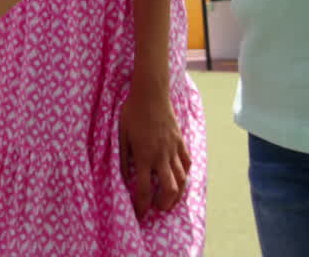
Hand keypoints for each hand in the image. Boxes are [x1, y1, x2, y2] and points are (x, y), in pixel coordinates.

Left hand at [119, 81, 190, 220]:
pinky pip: (187, 162)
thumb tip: (123, 177)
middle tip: (158, 208)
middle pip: (169, 189)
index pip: (144, 189)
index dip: (142, 206)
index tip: (139, 214)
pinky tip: (180, 178)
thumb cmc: (132, 112)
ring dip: (178, 194)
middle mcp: (160, 156)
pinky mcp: (180, 141)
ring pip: (182, 179)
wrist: (151, 94)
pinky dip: (185, 174)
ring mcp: (173, 149)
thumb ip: (122, 157)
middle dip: (164, 204)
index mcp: (143, 156)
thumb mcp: (120, 134)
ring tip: (170, 200)